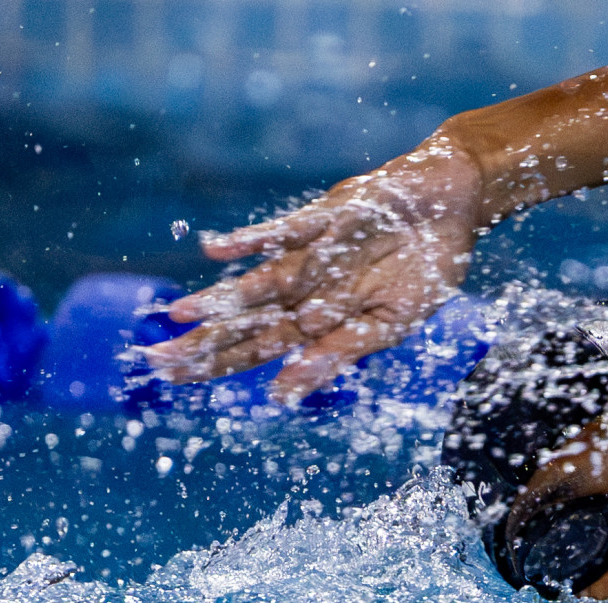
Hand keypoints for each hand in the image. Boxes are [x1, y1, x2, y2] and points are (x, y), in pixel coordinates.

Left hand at [148, 135, 484, 403]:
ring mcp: (315, 256)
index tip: (175, 381)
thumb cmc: (428, 268)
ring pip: (259, 286)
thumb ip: (338, 354)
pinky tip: (215, 250)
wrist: (452, 204)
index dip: (220, 365)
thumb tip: (283, 395)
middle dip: (205, 343)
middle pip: (250, 323)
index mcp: (325, 322)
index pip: (263, 350)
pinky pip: (285, 233)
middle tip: (155, 362)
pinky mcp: (326, 219)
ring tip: (176, 316)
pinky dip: (253, 242)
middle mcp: (310, 291)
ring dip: (220, 301)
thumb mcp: (391, 324)